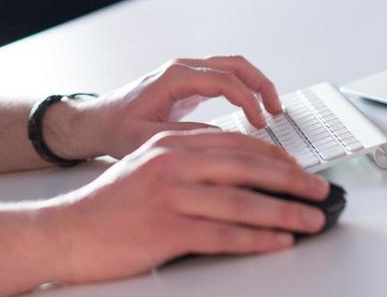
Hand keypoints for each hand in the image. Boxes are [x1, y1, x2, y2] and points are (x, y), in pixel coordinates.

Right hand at [43, 128, 329, 282]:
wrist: (66, 231)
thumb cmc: (107, 206)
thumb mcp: (146, 168)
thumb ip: (187, 162)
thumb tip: (237, 173)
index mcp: (170, 144)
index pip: (236, 144)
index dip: (276, 157)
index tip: (301, 169)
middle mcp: (172, 163)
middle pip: (246, 167)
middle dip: (291, 181)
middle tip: (321, 192)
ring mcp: (169, 196)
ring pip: (241, 201)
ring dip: (284, 212)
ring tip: (311, 220)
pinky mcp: (165, 229)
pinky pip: (222, 234)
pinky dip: (257, 238)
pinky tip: (278, 241)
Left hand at [47, 55, 281, 161]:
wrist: (97, 122)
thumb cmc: (117, 130)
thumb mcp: (149, 139)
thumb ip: (185, 136)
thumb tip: (222, 138)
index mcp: (174, 78)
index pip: (223, 80)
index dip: (247, 100)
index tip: (260, 123)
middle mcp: (182, 69)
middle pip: (234, 65)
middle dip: (260, 85)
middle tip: (276, 112)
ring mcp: (185, 73)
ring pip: (232, 67)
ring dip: (255, 84)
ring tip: (271, 111)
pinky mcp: (187, 83)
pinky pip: (224, 78)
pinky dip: (244, 89)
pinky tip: (253, 111)